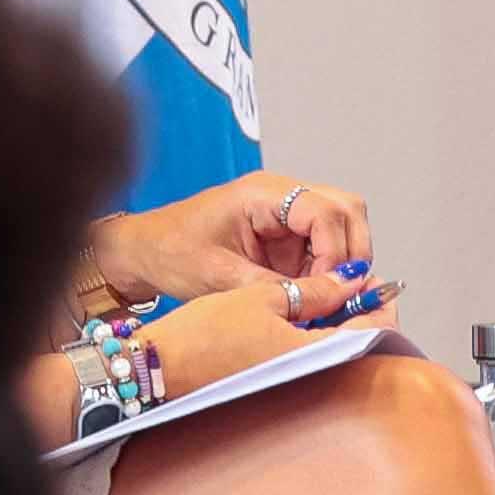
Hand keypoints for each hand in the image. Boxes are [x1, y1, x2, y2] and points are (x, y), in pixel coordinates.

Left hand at [92, 169, 375, 303]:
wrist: (141, 253)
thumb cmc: (169, 252)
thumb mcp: (218, 276)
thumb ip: (274, 287)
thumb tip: (322, 300)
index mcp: (263, 194)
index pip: (326, 210)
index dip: (337, 251)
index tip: (330, 288)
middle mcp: (282, 196)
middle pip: (346, 209)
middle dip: (352, 252)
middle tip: (341, 292)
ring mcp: (285, 215)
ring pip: (342, 226)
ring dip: (342, 262)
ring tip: (325, 296)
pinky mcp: (284, 236)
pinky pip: (322, 247)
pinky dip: (327, 272)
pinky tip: (313, 296)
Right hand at [137, 265, 393, 397]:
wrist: (158, 367)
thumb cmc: (204, 334)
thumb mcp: (262, 297)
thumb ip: (315, 290)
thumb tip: (352, 281)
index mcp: (312, 354)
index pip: (371, 331)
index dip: (379, 303)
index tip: (374, 280)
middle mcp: (308, 376)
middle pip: (355, 343)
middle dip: (359, 311)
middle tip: (349, 281)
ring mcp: (292, 383)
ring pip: (332, 350)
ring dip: (337, 322)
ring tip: (325, 290)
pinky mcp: (274, 383)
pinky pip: (309, 358)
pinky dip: (314, 335)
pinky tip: (300, 313)